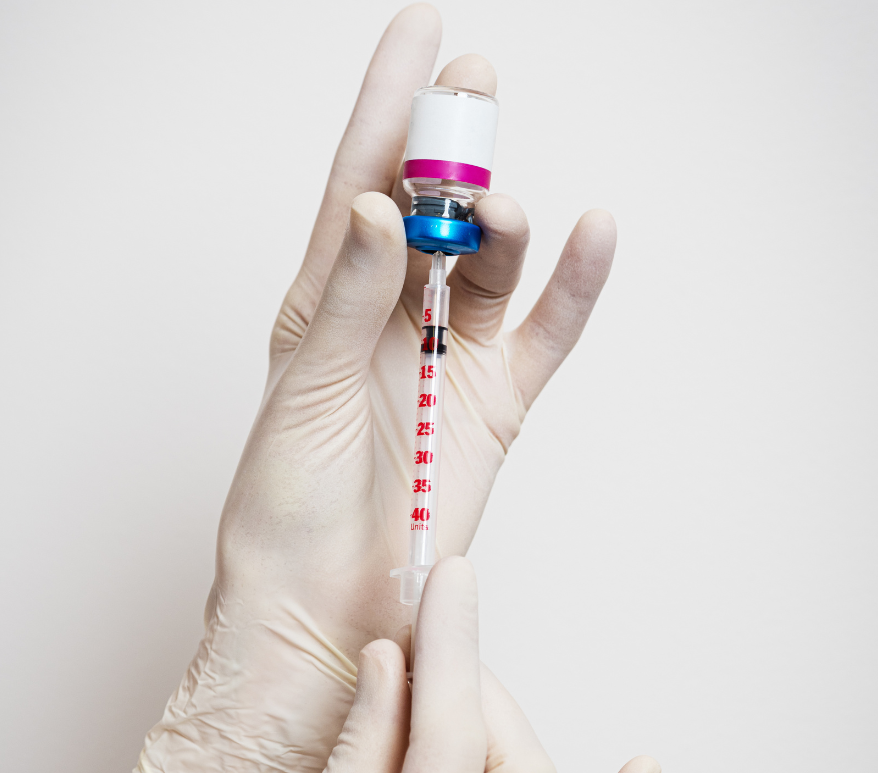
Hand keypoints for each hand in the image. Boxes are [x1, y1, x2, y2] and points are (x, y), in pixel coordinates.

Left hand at [135, 5, 617, 772]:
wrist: (320, 608)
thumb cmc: (284, 512)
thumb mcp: (300, 395)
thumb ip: (347, 301)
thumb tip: (378, 207)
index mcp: (325, 307)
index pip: (359, 186)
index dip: (388, 106)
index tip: (421, 30)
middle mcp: (390, 323)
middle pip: (435, 213)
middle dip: (454, 150)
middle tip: (473, 96)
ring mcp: (448, 363)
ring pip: (492, 268)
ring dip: (501, 227)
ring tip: (497, 215)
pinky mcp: (492, 410)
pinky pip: (545, 337)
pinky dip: (573, 290)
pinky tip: (593, 233)